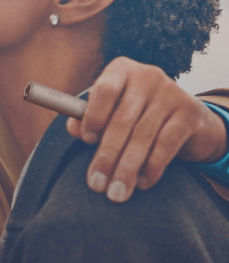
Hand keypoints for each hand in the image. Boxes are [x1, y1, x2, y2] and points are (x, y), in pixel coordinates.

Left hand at [66, 57, 227, 202]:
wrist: (186, 118)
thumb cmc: (136, 114)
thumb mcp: (112, 111)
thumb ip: (88, 119)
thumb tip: (73, 128)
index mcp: (121, 70)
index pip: (104, 90)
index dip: (94, 116)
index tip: (87, 141)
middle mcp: (147, 76)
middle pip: (122, 119)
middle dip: (107, 155)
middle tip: (96, 183)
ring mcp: (170, 92)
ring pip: (143, 135)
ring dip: (127, 168)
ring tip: (117, 191)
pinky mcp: (189, 112)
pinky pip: (166, 144)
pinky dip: (152, 167)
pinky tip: (142, 183)